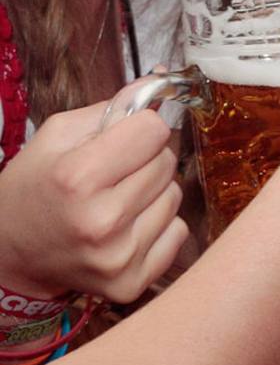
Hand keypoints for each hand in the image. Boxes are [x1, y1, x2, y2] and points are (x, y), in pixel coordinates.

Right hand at [0, 102, 188, 301]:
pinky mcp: (132, 282)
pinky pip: (178, 232)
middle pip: (167, 162)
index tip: (124, 137)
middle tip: (116, 171)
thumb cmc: (34, 189)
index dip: (141, 128)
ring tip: (118, 200)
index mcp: (77, 178)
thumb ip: (113, 108)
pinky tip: (127, 228)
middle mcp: (102, 221)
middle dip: (146, 158)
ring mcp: (119, 257)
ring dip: (154, 192)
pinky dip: (159, 225)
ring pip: (176, 196)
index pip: (154, 130)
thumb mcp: (56, 137)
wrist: (9, 255)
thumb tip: (162, 82)